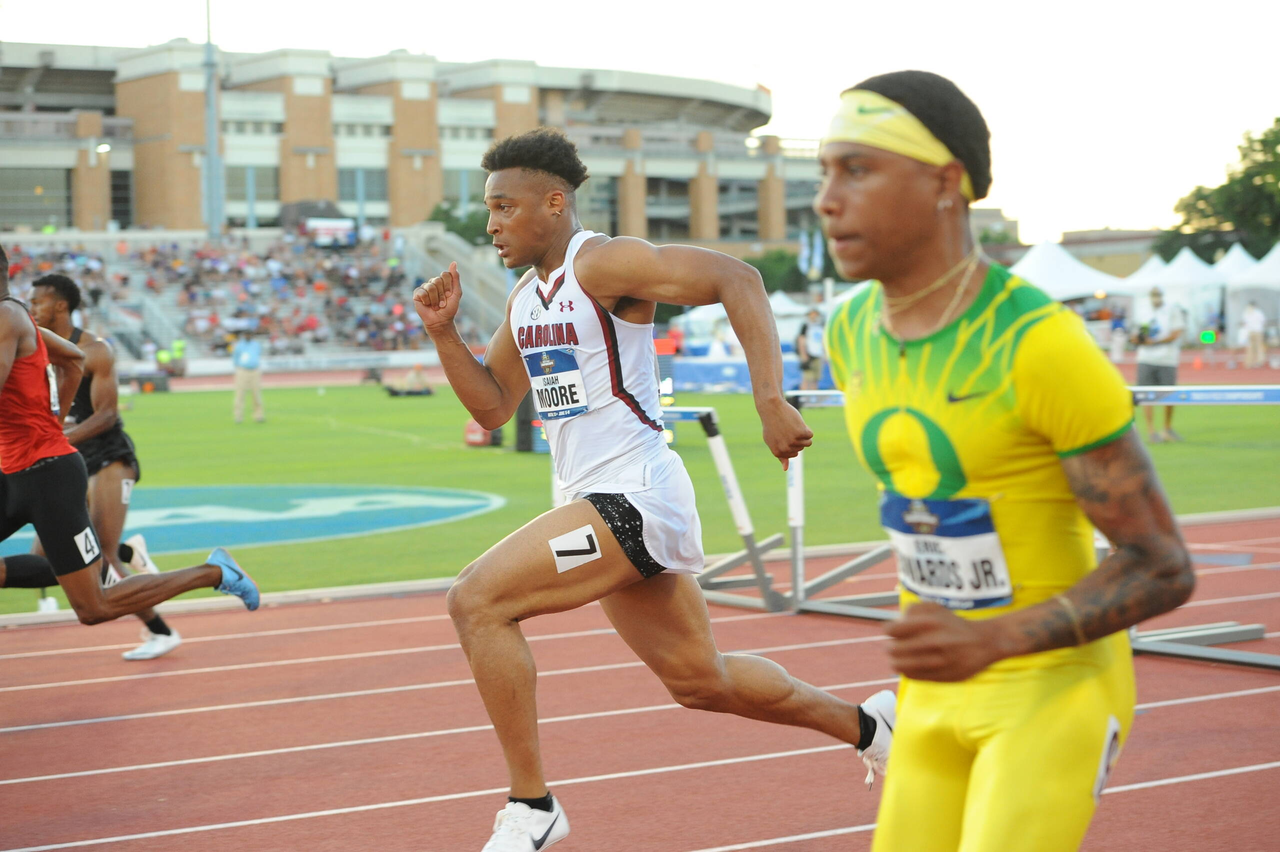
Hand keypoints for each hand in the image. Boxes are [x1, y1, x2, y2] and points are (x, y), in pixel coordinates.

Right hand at [413, 262, 462, 332]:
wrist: (440, 321)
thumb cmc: (449, 308)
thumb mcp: (456, 293)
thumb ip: (455, 278)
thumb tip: (454, 262)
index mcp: (443, 281)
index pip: (445, 274)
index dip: (448, 286)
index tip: (450, 295)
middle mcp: (433, 282)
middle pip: (438, 280)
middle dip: (442, 294)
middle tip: (442, 303)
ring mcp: (425, 287)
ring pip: (430, 287)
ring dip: (435, 299)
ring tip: (436, 306)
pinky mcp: (417, 293)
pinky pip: (422, 292)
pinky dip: (427, 301)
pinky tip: (427, 305)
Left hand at [757, 397, 812, 469]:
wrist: (772, 408)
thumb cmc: (772, 424)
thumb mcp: (772, 441)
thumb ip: (780, 455)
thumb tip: (785, 469)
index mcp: (778, 453)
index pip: (794, 454)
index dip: (792, 443)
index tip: (783, 435)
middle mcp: (786, 449)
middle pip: (801, 448)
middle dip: (797, 438)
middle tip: (786, 428)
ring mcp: (794, 441)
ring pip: (808, 442)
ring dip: (803, 434)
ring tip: (792, 426)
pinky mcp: (801, 433)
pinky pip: (810, 434)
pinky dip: (806, 428)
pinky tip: (796, 422)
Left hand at [884, 602, 1003, 681]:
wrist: (984, 642)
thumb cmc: (953, 624)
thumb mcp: (935, 608)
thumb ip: (912, 610)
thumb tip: (894, 623)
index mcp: (930, 623)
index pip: (892, 630)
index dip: (888, 631)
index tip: (891, 632)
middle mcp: (935, 642)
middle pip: (893, 650)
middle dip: (890, 647)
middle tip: (894, 646)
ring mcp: (939, 661)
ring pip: (900, 666)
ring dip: (896, 661)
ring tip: (898, 658)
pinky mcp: (943, 676)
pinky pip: (912, 676)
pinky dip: (907, 671)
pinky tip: (912, 665)